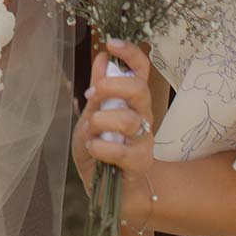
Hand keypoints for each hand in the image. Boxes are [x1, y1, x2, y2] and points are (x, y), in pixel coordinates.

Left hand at [72, 39, 154, 198]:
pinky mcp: (140, 163)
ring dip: (101, 122)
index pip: (141, 69)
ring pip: (128, 120)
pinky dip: (100, 147)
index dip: (130, 53)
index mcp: (132, 99)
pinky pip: (120, 149)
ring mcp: (145, 139)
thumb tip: (102, 56)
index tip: (111, 43)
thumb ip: (99, 90)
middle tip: (94, 95)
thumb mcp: (92, 115)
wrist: (112, 192)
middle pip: (139, 89)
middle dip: (113, 86)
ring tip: (91, 132)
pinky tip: (94, 149)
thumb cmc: (101, 149)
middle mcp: (144, 115)